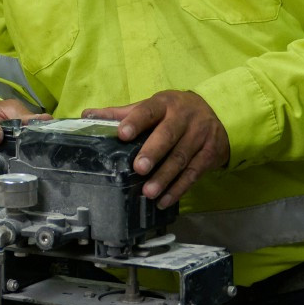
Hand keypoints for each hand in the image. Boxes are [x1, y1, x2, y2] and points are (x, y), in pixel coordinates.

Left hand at [83, 90, 228, 207]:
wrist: (217, 114)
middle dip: (153, 152)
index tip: (123, 134)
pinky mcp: (210, 154)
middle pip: (168, 135)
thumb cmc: (174, 113)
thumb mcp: (153, 106)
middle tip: (138, 168)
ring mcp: (200, 136)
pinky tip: (164, 200)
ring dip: (165, 177)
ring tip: (148, 192)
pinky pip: (194, 174)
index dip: (136, 121)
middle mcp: (184, 118)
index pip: (149, 110)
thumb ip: (122, 113)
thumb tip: (86, 116)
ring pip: (181, 158)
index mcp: (165, 103)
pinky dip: (178, 189)